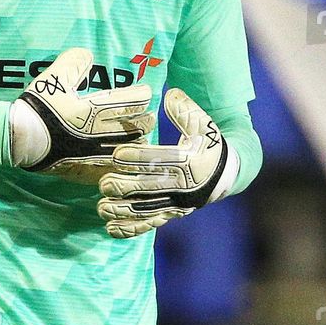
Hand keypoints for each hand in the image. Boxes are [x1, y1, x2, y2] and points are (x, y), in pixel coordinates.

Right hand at [9, 47, 154, 184]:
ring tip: (142, 140)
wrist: (20, 139)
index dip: (143, 95)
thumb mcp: (54, 78)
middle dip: (146, 120)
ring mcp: (95, 154)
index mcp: (96, 109)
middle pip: (136, 127)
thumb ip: (73, 62)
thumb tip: (87, 54)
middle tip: (149, 117)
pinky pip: (110, 171)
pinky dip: (119, 166)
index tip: (146, 93)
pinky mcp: (86, 170)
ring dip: (138, 144)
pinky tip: (123, 163)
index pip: (132, 101)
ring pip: (128, 150)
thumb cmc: (38, 107)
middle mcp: (100, 132)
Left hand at [97, 88, 238, 237]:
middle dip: (126, 187)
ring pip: (147, 210)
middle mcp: (184, 186)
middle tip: (104, 184)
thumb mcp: (203, 123)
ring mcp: (177, 203)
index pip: (162, 160)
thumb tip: (170, 95)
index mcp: (191, 161)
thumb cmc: (206, 143)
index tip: (117, 155)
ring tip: (101, 208)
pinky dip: (131, 229)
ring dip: (123, 211)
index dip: (139, 158)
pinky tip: (111, 228)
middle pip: (150, 188)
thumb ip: (186, 110)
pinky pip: (150, 224)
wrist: (223, 175)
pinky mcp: (172, 214)